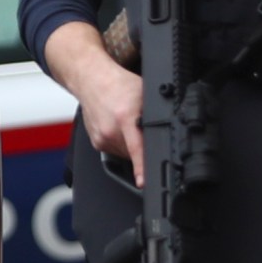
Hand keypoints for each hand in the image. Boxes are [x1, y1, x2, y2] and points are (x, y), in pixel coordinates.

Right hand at [78, 58, 146, 185]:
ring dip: (131, 145)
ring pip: (126, 154)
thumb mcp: (144, 94)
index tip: (142, 182)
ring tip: (126, 123)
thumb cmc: (118, 84)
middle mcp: (111, 131)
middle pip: (135, 153)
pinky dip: (120, 143)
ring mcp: (101, 138)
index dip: (141, 167)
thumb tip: (171, 129)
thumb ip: (156, 114)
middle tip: (139, 125)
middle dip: (143, 145)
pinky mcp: (96, 143)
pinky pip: (115, 151)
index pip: (136, 149)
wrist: (91, 80)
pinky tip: (118, 127)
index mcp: (124, 118)